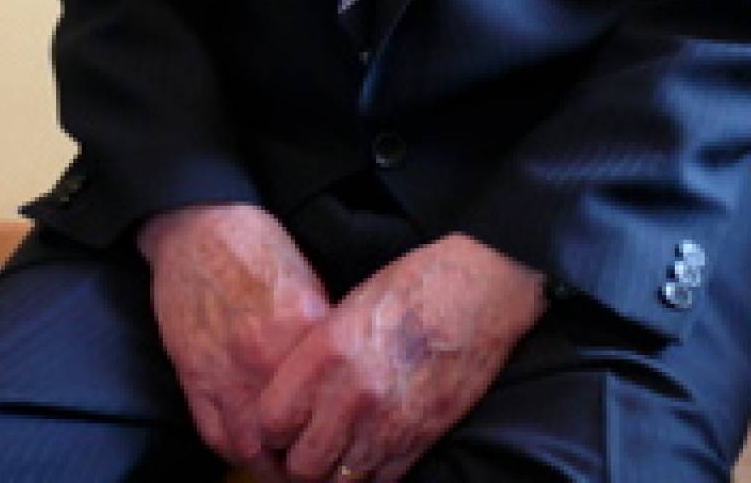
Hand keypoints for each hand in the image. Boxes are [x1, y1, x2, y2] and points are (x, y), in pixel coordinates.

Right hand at [138, 202, 330, 476]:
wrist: (198, 226)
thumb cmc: (255, 244)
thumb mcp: (307, 277)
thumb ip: (322, 328)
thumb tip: (342, 369)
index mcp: (301, 327)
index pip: (331, 398)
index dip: (341, 427)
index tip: (350, 440)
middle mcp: (264, 357)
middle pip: (293, 434)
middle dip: (309, 457)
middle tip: (322, 467)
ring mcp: (224, 371)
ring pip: (251, 446)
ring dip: (271, 466)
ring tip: (287, 469)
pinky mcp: (192, 376)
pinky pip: (213, 434)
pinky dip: (234, 451)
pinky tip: (250, 451)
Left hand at [258, 233, 545, 482]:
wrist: (480, 290)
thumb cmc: (413, 286)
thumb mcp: (350, 305)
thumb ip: (317, 355)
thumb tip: (294, 394)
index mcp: (328, 351)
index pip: (271, 421)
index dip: (271, 428)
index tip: (279, 425)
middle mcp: (354, 392)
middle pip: (302, 466)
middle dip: (299, 461)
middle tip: (305, 448)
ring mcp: (390, 422)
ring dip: (334, 473)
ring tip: (337, 455)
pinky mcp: (422, 438)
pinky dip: (371, 476)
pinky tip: (370, 455)